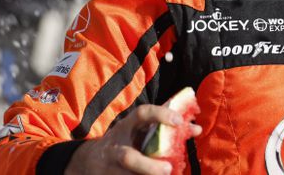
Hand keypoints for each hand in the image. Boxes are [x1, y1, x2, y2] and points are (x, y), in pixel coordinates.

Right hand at [64, 104, 201, 174]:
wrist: (87, 160)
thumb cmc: (125, 140)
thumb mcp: (138, 129)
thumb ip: (163, 127)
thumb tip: (196, 129)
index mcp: (126, 126)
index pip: (142, 114)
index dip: (160, 115)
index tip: (179, 121)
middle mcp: (116, 146)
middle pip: (128, 158)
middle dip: (147, 166)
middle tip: (168, 170)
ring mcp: (109, 167)